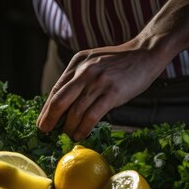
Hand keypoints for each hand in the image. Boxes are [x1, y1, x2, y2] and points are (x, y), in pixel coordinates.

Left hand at [36, 41, 167, 140]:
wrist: (146, 53)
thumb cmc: (118, 61)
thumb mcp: (92, 61)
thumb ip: (78, 77)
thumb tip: (62, 102)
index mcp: (77, 63)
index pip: (56, 89)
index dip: (47, 108)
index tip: (42, 121)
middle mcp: (85, 72)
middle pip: (60, 101)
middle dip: (50, 119)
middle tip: (44, 131)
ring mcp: (98, 82)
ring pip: (75, 111)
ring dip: (68, 127)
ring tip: (66, 135)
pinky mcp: (113, 93)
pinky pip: (92, 116)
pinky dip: (83, 128)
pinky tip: (80, 135)